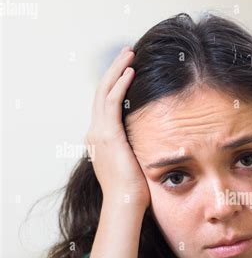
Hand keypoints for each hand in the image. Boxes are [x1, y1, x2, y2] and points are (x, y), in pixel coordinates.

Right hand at [85, 46, 150, 209]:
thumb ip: (135, 148)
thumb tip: (150, 143)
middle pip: (101, 93)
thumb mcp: (132, 164)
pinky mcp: (108, 135)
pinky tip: (130, 72)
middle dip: (114, 70)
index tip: (127, 71)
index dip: (114, 85)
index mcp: (99, 139)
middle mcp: (95, 133)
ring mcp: (99, 133)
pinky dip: (120, 85)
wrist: (124, 203)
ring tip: (129, 54)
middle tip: (127, 54)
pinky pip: (112, 103)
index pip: (104, 105)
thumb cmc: (132, 190)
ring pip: (104, 92)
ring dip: (116, 71)